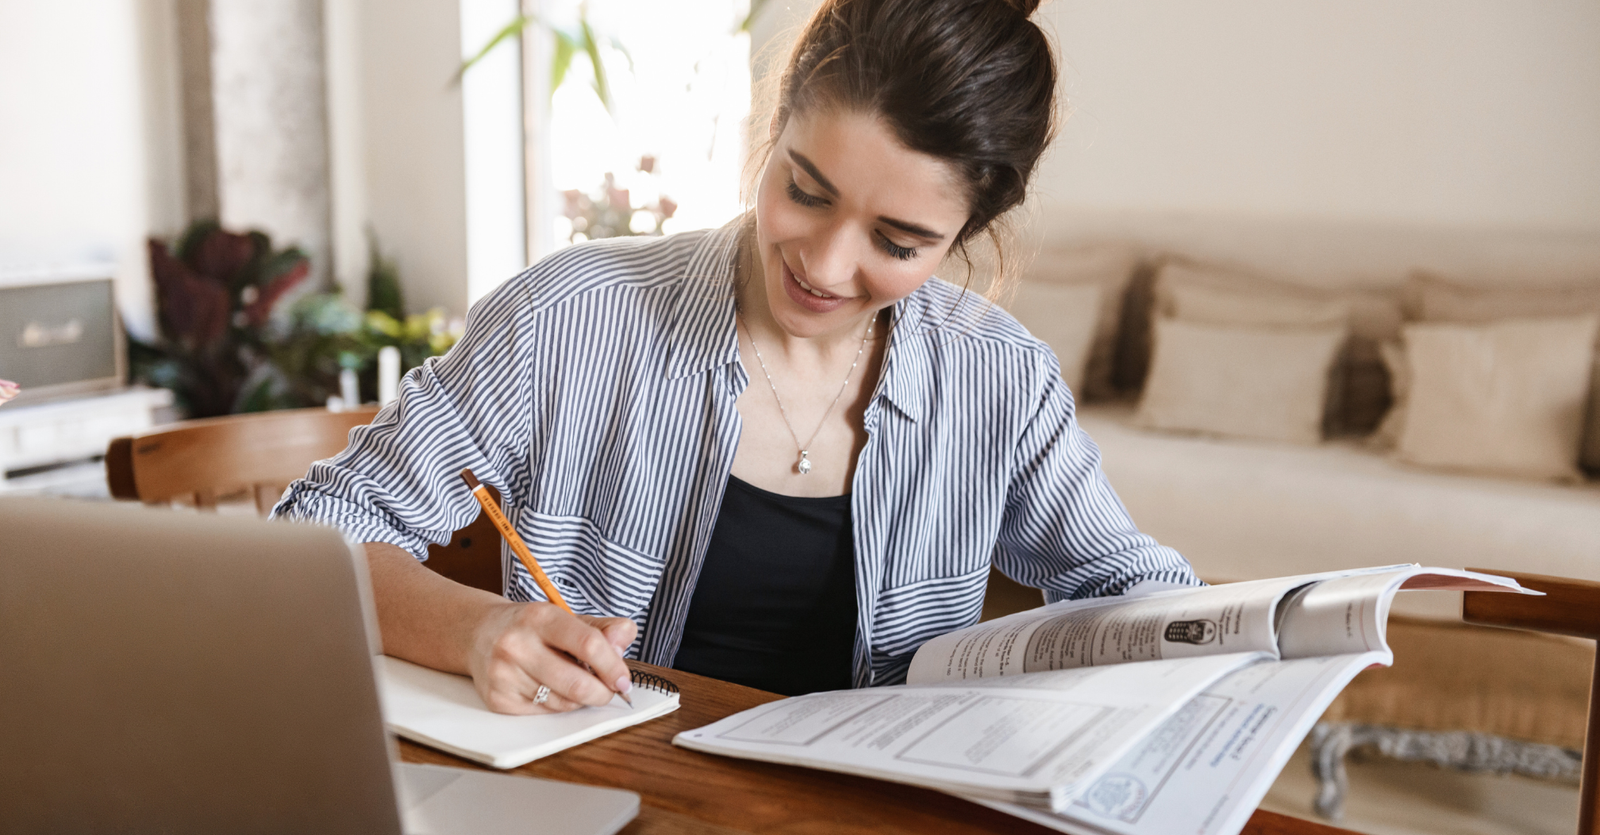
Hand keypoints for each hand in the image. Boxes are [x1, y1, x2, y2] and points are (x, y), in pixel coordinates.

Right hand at [467, 601, 637, 714]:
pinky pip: (545, 713)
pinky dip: (558, 705)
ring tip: (575, 682)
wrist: (478, 633)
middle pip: (576, 683)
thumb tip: (623, 642)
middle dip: (602, 692)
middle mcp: (517, 644)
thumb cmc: (531, 627)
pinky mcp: (498, 699)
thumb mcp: (567, 617)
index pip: (588, 644)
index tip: (623, 679)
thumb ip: (603, 628)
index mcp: (540, 617)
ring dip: (580, 699)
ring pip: (563, 703)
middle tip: (609, 691)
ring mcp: (504, 674)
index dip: (612, 666)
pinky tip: (551, 688)